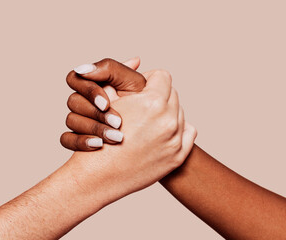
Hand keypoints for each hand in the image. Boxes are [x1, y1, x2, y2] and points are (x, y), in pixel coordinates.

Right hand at [61, 57, 145, 148]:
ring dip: (94, 128)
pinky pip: (66, 139)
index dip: (90, 91)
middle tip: (117, 122)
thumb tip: (121, 62)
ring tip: (116, 137)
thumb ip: (119, 70)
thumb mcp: (137, 86)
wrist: (146, 143)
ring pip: (70, 120)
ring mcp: (79, 121)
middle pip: (73, 101)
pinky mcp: (77, 140)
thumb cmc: (147, 108)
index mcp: (96, 84)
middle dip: (97, 112)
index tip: (107, 104)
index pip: (77, 78)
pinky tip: (99, 145)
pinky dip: (82, 141)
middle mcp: (86, 100)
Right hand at [62, 59, 196, 201]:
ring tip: (148, 123)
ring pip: (180, 113)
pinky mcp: (177, 156)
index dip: (149, 81)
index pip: (162, 76)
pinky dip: (177, 130)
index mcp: (152, 102)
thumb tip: (137, 59)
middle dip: (158, 97)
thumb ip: (121, 76)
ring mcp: (175, 140)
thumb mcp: (107, 101)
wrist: (97, 176)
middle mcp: (169, 120)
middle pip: (172, 94)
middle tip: (142, 108)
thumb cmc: (97, 136)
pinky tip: (160, 134)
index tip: (139, 91)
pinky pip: (188, 132)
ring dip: (167, 114)